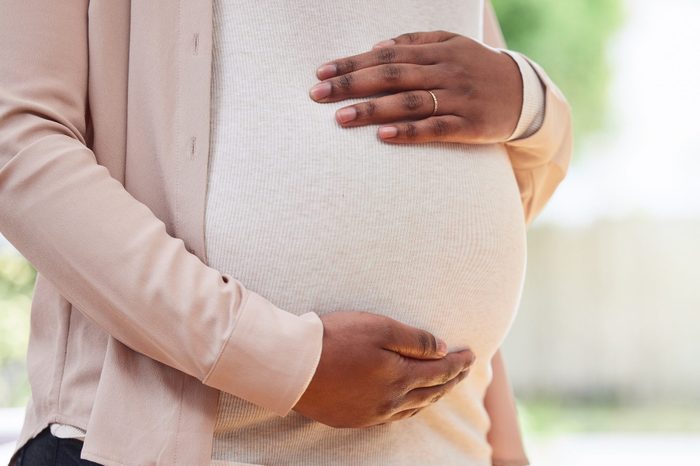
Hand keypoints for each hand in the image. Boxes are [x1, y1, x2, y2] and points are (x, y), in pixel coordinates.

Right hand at [293, 310, 474, 427]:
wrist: (293, 366)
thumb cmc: (335, 339)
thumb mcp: (379, 328)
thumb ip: (414, 340)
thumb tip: (442, 349)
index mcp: (400, 376)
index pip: (440, 371)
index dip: (459, 362)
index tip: (472, 354)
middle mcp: (391, 400)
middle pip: (431, 392)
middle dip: (452, 379)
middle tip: (465, 369)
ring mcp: (373, 413)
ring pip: (414, 408)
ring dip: (433, 397)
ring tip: (444, 387)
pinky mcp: (355, 419)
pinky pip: (394, 418)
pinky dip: (411, 409)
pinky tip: (409, 405)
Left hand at [309, 30, 522, 143]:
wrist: (525, 93)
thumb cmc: (476, 67)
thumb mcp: (451, 44)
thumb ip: (416, 42)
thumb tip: (376, 48)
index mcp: (437, 51)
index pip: (386, 56)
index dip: (352, 63)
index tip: (321, 72)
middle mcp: (445, 72)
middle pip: (391, 76)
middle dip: (352, 84)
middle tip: (318, 94)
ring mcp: (457, 99)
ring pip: (409, 102)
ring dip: (373, 110)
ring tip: (341, 118)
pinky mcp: (469, 126)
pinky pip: (436, 129)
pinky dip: (409, 132)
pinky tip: (383, 137)